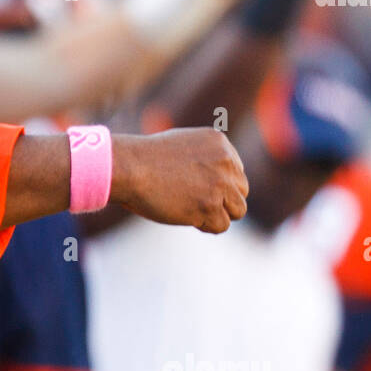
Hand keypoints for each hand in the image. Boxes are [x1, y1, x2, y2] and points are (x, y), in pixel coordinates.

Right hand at [112, 128, 247, 232]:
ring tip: (190, 209)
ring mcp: (219, 184)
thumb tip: (221, 183)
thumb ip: (206, 158)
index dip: (217, 185)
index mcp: (221, 144)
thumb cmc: (145, 159)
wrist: (129, 168)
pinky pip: (221, 225)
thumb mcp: (183, 145)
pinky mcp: (209, 206)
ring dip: (217, 214)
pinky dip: (204, 226)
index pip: (236, 173)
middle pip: (241, 192)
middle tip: (192, 201)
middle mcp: (225, 162)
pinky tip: (185, 215)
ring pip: (237, 210)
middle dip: (221, 200)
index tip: (195, 187)